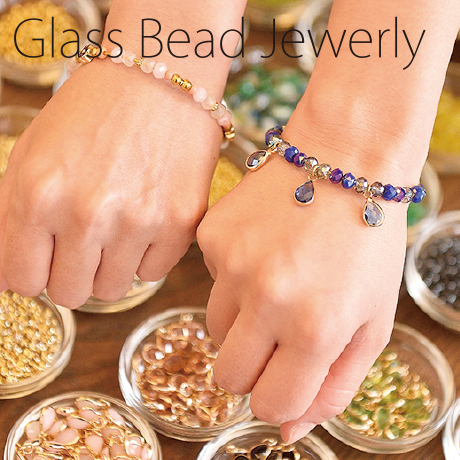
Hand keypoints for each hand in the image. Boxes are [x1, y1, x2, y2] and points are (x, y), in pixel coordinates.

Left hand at [0, 59, 222, 306]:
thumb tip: (5, 277)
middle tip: (84, 243)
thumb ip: (8, 217)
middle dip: (71, 274)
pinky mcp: (181, 223)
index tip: (47, 258)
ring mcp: (140, 221)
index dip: (33, 272)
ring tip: (117, 227)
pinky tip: (147, 219)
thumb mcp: (31, 154)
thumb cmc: (91, 113)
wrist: (159, 80)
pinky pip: (153, 273)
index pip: (21, 281)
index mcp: (39, 195)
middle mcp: (89, 215)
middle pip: (70, 294)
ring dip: (110, 266)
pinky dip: (146, 255)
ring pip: (113, 290)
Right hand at [197, 126, 407, 441]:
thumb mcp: (372, 321)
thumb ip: (332, 387)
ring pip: (214, 330)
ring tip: (274, 284)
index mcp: (314, 327)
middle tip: (278, 334)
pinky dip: (234, 278)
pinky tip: (263, 249)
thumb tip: (287, 430)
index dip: (278, 398)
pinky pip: (210, 281)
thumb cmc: (366, 241)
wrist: (342, 159)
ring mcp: (231, 263)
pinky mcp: (210, 235)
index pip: (269, 405)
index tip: (286, 376)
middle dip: (253, 367)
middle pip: (228, 376)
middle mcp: (265, 298)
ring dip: (242, 322)